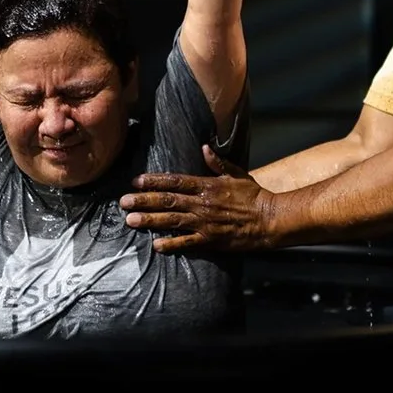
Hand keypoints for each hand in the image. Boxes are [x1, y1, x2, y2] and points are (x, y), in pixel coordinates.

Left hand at [120, 146, 274, 253]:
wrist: (269, 219)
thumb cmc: (253, 195)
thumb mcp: (237, 173)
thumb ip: (218, 162)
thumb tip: (204, 147)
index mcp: (207, 185)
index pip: (175, 181)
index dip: (154, 181)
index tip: (136, 181)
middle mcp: (202, 203)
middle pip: (167, 201)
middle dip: (143, 201)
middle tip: (123, 202)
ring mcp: (205, 223)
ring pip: (172, 221)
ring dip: (150, 220)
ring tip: (131, 221)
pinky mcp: (210, 240)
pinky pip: (187, 243)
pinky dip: (172, 244)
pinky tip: (156, 245)